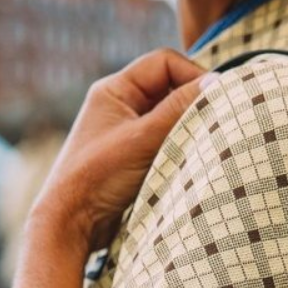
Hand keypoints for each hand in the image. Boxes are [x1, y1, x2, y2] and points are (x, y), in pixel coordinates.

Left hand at [28, 48, 206, 250]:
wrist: (70, 225)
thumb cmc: (97, 177)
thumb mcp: (143, 139)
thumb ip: (179, 109)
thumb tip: (217, 83)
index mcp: (114, 90)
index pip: (165, 63)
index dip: (192, 75)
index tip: (215, 99)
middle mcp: (120, 106)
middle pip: (170, 88)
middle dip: (192, 103)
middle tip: (214, 122)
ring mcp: (127, 132)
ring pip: (170, 117)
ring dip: (188, 127)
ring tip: (202, 143)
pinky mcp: (134, 157)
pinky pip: (166, 140)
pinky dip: (181, 147)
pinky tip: (190, 161)